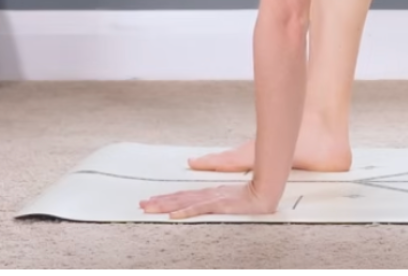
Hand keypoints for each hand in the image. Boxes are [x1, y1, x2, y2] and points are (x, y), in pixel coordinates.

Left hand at [139, 182, 280, 220]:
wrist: (266, 192)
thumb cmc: (251, 196)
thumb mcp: (230, 198)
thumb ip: (217, 198)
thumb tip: (204, 201)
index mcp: (210, 193)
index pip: (184, 196)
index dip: (166, 198)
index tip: (151, 200)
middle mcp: (208, 194)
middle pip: (179, 198)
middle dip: (159, 202)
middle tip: (141, 205)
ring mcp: (213, 199)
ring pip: (184, 202)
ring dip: (165, 205)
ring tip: (148, 208)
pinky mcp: (220, 204)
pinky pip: (199, 209)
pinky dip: (186, 212)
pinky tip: (174, 215)